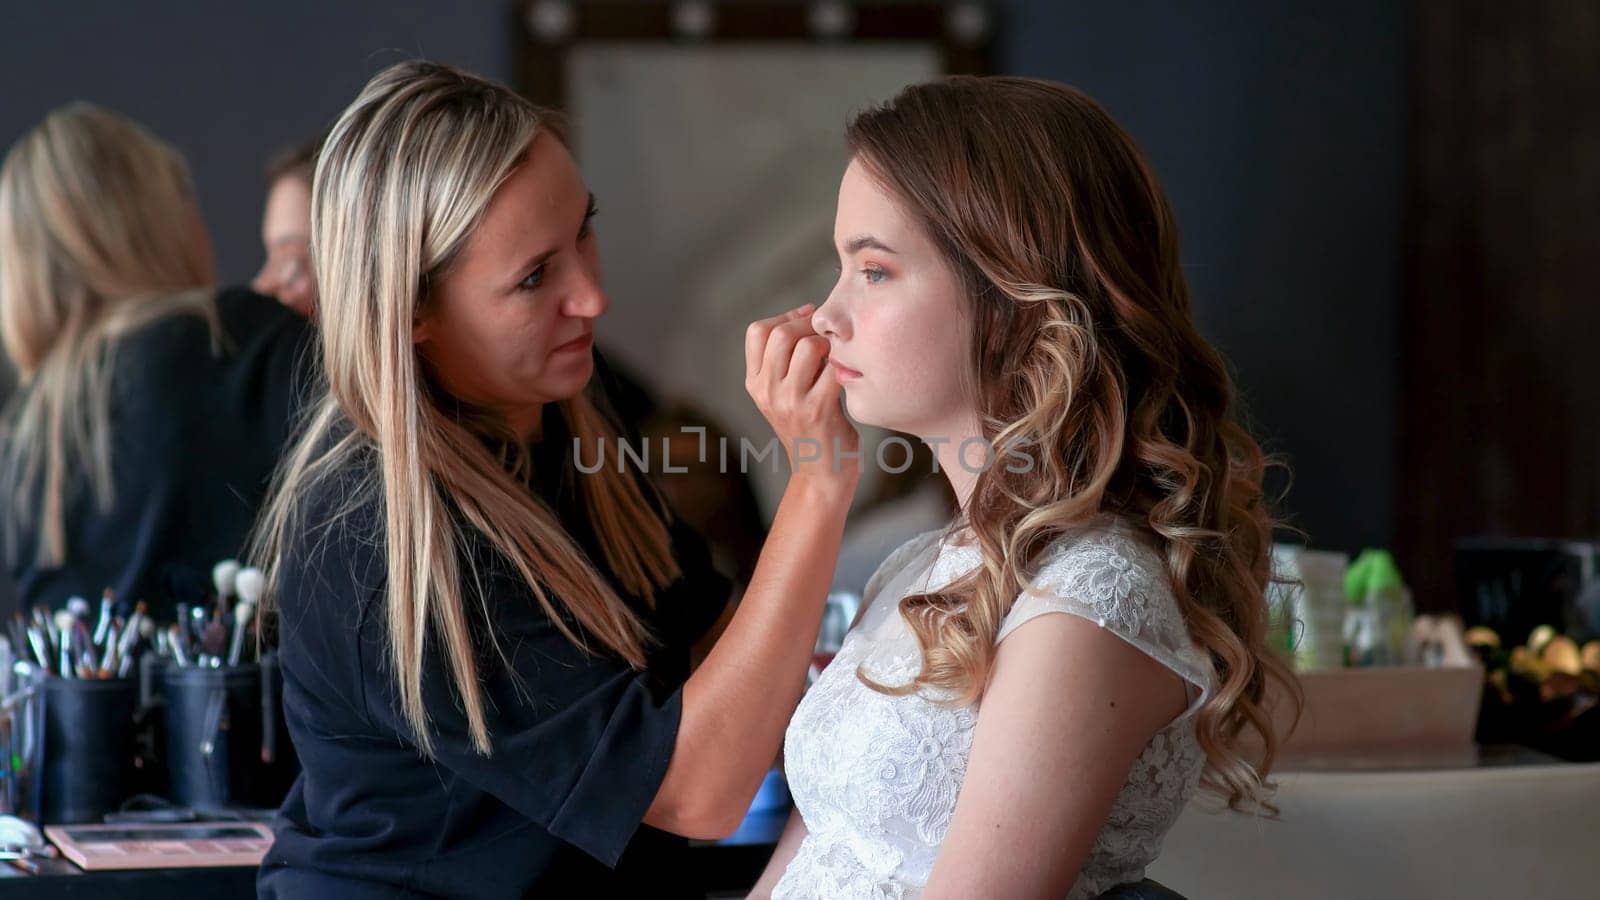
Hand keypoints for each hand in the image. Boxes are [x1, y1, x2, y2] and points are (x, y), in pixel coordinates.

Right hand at [744, 304, 859, 489]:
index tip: (807, 319)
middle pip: (781, 334)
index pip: (757, 331)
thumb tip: (807, 316)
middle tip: (828, 334)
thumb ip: (784, 362)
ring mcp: (790, 402)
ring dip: (829, 346)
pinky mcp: (818, 411)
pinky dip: (845, 365)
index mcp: (755, 383)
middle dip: (810, 326)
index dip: (785, 317)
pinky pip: (833, 369)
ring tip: (836, 357)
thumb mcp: (782, 396)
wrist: (820, 474)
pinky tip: (850, 374)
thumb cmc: (810, 428)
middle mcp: (767, 392)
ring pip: (808, 347)